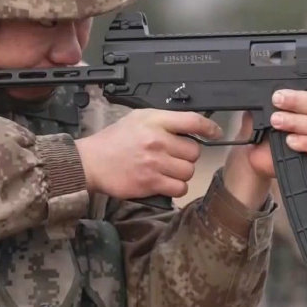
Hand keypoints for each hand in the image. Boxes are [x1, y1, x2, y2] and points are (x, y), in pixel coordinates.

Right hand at [76, 109, 221, 199]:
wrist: (92, 163)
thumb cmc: (115, 140)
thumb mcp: (138, 118)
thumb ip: (164, 121)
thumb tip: (192, 128)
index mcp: (154, 121)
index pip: (193, 121)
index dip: (209, 127)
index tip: (215, 133)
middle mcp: (156, 141)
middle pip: (194, 151)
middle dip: (188, 155)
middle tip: (174, 155)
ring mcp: (154, 164)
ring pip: (189, 171)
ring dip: (182, 172)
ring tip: (168, 169)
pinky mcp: (150, 183)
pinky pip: (180, 188)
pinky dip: (176, 187)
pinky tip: (165, 181)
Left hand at [223, 89, 306, 208]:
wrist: (255, 153)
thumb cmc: (262, 125)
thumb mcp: (264, 104)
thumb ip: (273, 93)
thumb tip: (274, 86)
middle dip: (298, 101)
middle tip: (277, 100)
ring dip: (295, 121)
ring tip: (275, 122)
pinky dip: (303, 141)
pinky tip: (288, 141)